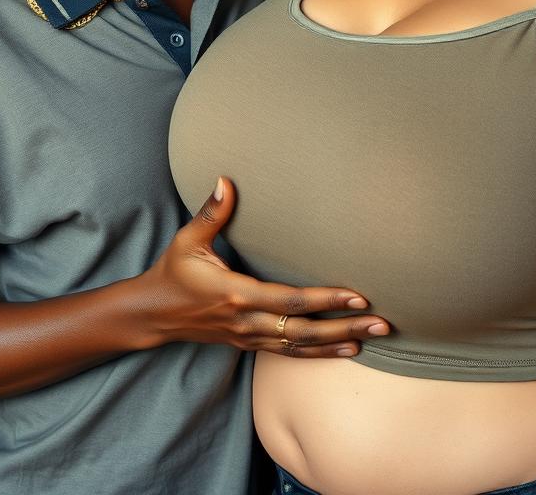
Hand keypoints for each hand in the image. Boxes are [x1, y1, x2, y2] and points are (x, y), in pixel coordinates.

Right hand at [138, 178, 389, 356]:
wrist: (152, 315)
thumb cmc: (173, 272)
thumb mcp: (187, 240)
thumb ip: (211, 213)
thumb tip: (225, 180)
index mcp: (237, 293)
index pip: (290, 300)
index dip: (325, 300)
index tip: (357, 296)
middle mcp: (247, 320)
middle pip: (304, 329)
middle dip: (345, 326)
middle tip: (383, 323)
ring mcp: (249, 336)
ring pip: (300, 345)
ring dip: (338, 342)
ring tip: (373, 337)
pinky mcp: (248, 343)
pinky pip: (289, 352)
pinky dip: (319, 354)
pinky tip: (345, 350)